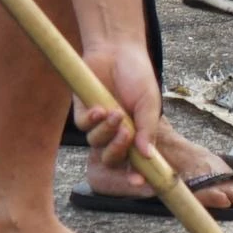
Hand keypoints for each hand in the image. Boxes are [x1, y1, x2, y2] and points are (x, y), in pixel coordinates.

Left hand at [74, 31, 163, 179]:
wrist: (117, 50)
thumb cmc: (137, 75)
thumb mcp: (149, 102)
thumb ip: (149, 129)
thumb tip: (148, 156)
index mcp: (137, 134)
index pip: (136, 163)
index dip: (137, 175)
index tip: (140, 182)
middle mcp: (116, 134)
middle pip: (112, 159)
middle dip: (119, 150)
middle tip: (128, 134)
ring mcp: (99, 125)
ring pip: (96, 144)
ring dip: (107, 133)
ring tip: (116, 113)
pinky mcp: (83, 112)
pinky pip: (84, 127)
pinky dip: (93, 121)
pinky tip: (100, 108)